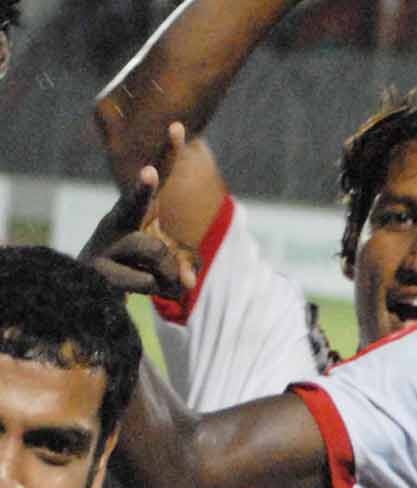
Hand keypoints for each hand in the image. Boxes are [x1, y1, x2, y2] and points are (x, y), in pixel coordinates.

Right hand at [81, 122, 195, 301]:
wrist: (88, 291)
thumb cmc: (133, 267)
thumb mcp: (164, 263)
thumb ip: (180, 268)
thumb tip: (186, 284)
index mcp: (135, 212)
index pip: (156, 180)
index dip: (168, 153)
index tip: (177, 127)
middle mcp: (116, 221)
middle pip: (134, 206)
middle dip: (141, 189)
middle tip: (148, 172)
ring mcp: (104, 244)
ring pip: (156, 253)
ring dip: (167, 273)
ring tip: (152, 277)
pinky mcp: (98, 270)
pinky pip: (146, 281)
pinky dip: (154, 290)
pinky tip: (133, 290)